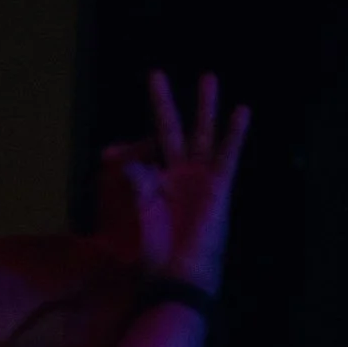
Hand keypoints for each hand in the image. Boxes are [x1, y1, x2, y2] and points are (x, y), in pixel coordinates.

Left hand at [98, 71, 249, 292]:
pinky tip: (242, 111)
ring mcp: (200, 176)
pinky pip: (228, 154)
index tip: (106, 153)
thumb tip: (131, 161)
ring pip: (202, 133)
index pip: (145, 151)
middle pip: (172, 129)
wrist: (180, 272)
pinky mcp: (220, 185)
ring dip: (205, 107)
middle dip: (165, 103)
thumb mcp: (143, 212)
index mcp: (158, 180)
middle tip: (155, 74)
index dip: (128, 148)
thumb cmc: (159, 248)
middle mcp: (180, 173)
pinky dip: (235, 134)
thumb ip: (138, 183)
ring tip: (208, 78)